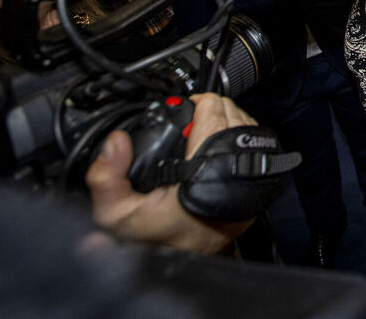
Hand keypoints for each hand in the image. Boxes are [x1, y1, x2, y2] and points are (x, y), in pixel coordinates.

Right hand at [85, 93, 256, 253]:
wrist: (187, 260)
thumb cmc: (158, 239)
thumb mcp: (116, 215)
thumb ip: (107, 177)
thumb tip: (115, 143)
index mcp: (205, 170)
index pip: (215, 112)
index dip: (197, 105)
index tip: (183, 112)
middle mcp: (235, 169)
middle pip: (233, 114)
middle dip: (211, 111)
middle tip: (190, 121)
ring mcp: (252, 177)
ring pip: (246, 128)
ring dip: (226, 123)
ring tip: (202, 132)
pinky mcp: (259, 185)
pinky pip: (253, 146)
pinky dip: (237, 140)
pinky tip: (216, 149)